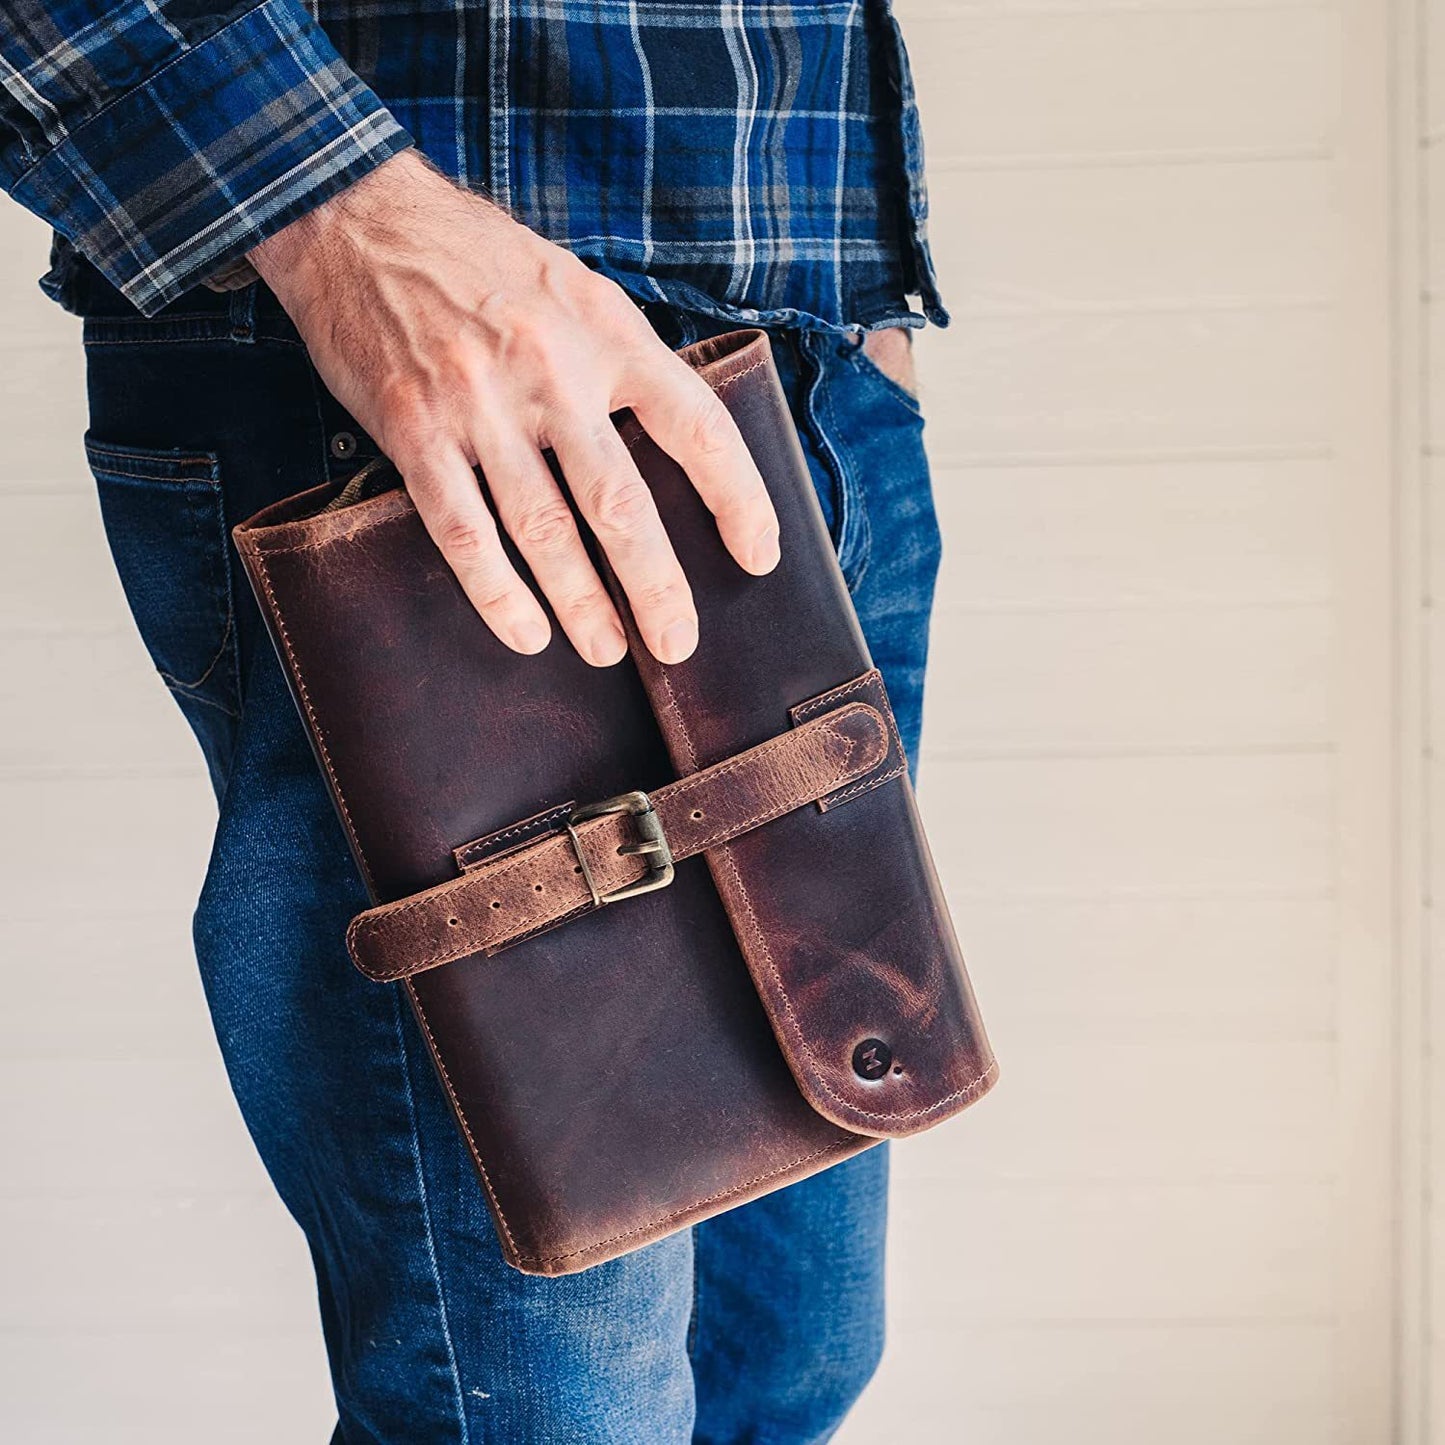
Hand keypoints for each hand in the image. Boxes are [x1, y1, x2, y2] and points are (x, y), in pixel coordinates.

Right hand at [248, 150, 778, 665]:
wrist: (360, 218)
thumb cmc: (480, 258)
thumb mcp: (575, 288)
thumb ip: (620, 359)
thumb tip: (668, 440)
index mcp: (607, 332)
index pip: (696, 424)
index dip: (738, 498)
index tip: (760, 554)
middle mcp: (552, 370)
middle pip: (619, 501)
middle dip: (655, 584)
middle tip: (677, 645)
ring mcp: (480, 403)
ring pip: (544, 528)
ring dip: (582, 603)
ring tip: (607, 650)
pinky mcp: (416, 429)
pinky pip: (463, 530)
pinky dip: (496, 592)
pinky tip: (525, 632)